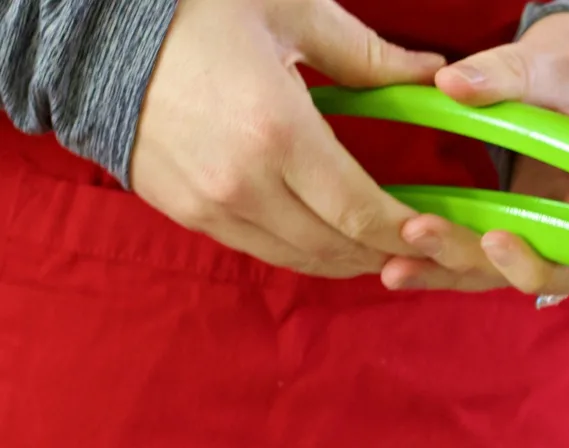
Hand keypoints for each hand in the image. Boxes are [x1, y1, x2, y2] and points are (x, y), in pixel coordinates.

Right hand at [131, 0, 444, 276]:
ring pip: (300, 260)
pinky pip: (262, 251)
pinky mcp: (188, 214)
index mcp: (278, 133)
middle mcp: (245, 185)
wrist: (92, 27)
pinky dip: (303, 253)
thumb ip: (368, 56)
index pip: (361, 212)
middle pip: (336, 248)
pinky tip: (326, 239)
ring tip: (379, 250)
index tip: (435, 236)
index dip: (405, 234)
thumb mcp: (290, 11)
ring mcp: (212, 207)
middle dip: (385, 255)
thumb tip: (430, 74)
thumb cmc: (193, 6)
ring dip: (346, 261)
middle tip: (418, 251)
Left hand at [380, 12, 568, 296]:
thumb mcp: (561, 64)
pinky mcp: (506, 235)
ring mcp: (538, 243)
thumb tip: (452, 84)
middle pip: (524, 274)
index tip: (495, 238)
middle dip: (470, 261)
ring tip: (394, 267)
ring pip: (491, 273)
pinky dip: (435, 259)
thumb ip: (513, 75)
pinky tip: (392, 262)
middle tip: (419, 234)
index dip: (538, 263)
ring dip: (442, 271)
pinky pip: (471, 255)